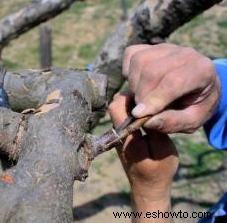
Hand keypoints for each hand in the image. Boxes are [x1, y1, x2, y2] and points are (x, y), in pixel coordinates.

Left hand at [109, 93, 178, 221]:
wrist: (147, 186)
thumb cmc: (158, 171)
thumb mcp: (163, 150)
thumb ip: (156, 130)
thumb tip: (151, 108)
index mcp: (125, 136)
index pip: (117, 107)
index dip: (131, 95)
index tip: (149, 92)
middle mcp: (117, 132)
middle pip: (117, 103)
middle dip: (132, 95)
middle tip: (151, 93)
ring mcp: (119, 133)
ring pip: (120, 107)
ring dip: (134, 101)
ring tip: (152, 100)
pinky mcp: (123, 134)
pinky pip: (126, 114)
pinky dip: (136, 109)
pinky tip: (150, 110)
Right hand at [122, 43, 219, 132]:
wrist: (198, 87)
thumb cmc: (195, 106)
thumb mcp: (192, 121)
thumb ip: (172, 123)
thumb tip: (147, 121)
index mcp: (202, 70)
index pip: (174, 81)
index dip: (154, 99)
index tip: (139, 115)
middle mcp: (185, 54)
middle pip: (152, 70)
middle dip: (141, 95)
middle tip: (142, 111)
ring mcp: (166, 48)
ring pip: (139, 61)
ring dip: (133, 85)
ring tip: (142, 98)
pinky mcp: (151, 47)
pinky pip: (131, 54)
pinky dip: (128, 71)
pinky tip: (137, 83)